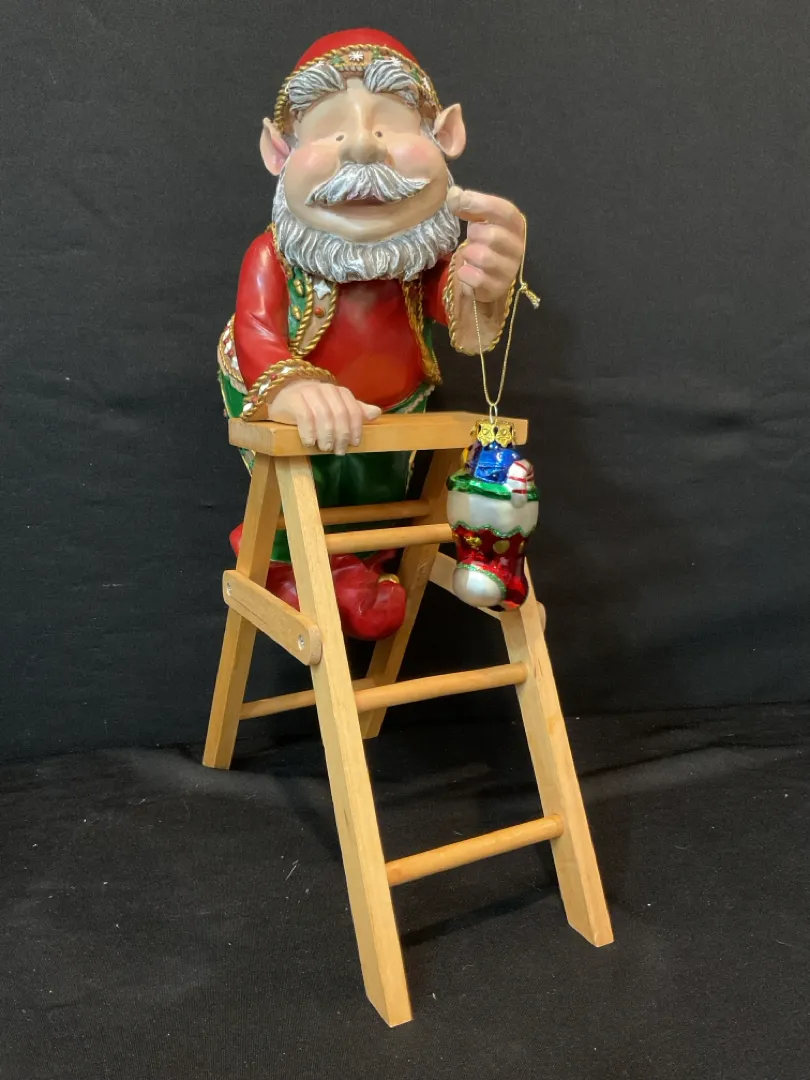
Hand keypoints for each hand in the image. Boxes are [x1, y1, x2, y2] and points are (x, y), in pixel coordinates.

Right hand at [268, 380, 380, 453]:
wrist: (283, 394)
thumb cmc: (313, 405)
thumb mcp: (336, 408)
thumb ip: (355, 411)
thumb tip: (376, 413)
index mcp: (339, 392)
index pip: (353, 410)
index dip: (355, 429)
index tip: (354, 444)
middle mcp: (326, 389)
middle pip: (339, 415)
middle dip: (341, 435)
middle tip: (338, 451)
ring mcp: (309, 393)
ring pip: (323, 416)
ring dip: (326, 436)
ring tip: (324, 448)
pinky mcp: (294, 399)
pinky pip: (305, 417)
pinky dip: (309, 433)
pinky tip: (310, 443)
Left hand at [446, 186, 524, 303]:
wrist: (486, 280)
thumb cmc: (483, 245)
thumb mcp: (479, 221)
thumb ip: (468, 205)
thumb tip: (454, 194)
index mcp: (515, 227)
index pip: (506, 211)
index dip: (482, 204)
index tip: (460, 199)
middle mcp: (517, 248)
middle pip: (494, 235)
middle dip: (474, 233)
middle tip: (471, 236)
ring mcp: (509, 270)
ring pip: (484, 257)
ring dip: (469, 253)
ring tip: (469, 255)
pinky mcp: (497, 288)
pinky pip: (476, 278)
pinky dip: (465, 273)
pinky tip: (466, 271)